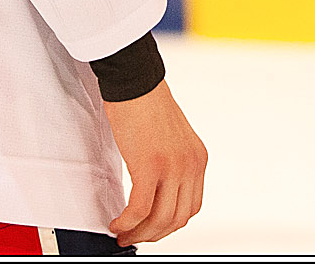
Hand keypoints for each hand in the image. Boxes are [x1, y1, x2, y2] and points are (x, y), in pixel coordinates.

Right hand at [104, 78, 206, 245]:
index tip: (151, 228)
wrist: (135, 79)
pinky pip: (139, 209)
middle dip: (153, 234)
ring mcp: (172, 166)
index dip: (169, 224)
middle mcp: (190, 164)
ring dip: (139, 233)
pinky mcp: (150, 165)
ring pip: (159, 219)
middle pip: (176, 218)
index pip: (191, 207)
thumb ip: (172, 163)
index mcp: (197, 158)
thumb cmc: (146, 102)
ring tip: (122, 233)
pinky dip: (127, 222)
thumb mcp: (172, 137)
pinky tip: (117, 222)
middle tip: (133, 236)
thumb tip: (157, 190)